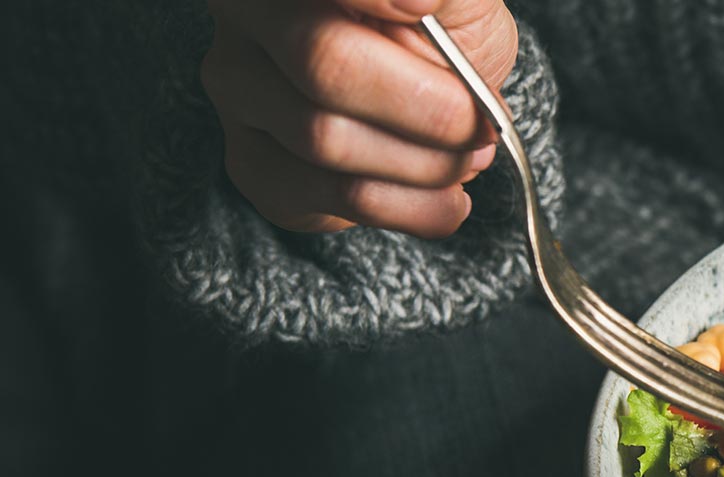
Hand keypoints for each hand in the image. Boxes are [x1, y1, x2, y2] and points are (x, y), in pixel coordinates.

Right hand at [201, 0, 517, 238]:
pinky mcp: (252, 163)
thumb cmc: (440, 30)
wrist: (430, 91)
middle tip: (482, 124)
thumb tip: (414, 0)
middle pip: (324, 63)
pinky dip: (411, 206)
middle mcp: (245, 17)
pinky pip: (331, 196)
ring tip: (468, 156)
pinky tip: (446, 197)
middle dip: (428, 108)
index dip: (376, 0)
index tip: (426, 16)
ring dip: (425, 163)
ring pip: (326, 139)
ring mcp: (238, 90)